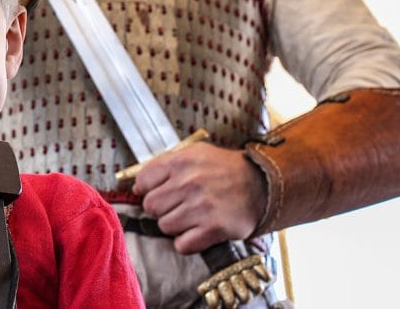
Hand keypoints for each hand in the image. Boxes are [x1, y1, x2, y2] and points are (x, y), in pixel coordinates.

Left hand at [132, 143, 266, 253]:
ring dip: (175, 226)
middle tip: (177, 206)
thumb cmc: (223, 169)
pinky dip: (187, 242)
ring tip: (190, 217)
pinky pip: (182, 245)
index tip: (159, 192)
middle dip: (161, 209)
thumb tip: (137, 185)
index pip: (142, 182)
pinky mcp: (214, 228)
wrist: (262, 184)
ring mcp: (201, 207)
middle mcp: (188, 183)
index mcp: (180, 162)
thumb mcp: (194, 154)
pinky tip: (198, 232)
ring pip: (164, 226)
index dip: (148, 189)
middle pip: (150, 207)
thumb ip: (165, 165)